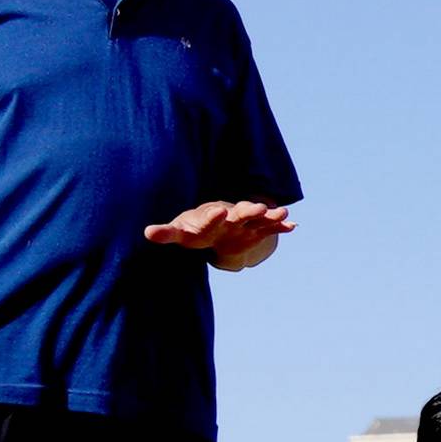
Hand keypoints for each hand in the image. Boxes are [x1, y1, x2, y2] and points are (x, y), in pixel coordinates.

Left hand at [143, 201, 293, 268]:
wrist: (216, 222)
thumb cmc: (193, 229)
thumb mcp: (180, 233)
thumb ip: (166, 233)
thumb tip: (147, 232)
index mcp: (208, 219)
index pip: (209, 218)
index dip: (213, 217)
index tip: (219, 212)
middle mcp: (228, 217)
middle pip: (238, 213)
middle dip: (247, 211)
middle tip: (257, 208)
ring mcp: (244, 221)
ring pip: (256, 217)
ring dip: (268, 215)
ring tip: (283, 213)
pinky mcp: (255, 228)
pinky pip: (269, 227)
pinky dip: (280, 226)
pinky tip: (294, 226)